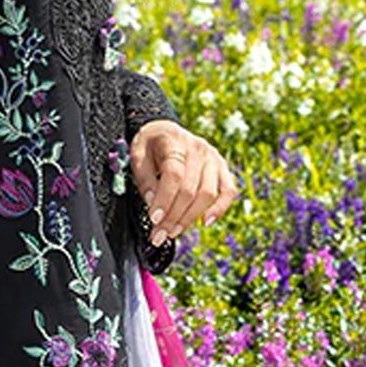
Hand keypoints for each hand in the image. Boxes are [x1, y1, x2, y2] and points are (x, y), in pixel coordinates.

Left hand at [130, 120, 239, 245]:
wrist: (166, 130)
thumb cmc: (151, 145)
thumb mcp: (137, 155)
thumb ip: (144, 178)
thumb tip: (153, 203)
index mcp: (175, 142)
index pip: (174, 175)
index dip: (164, 200)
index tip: (154, 219)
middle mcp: (198, 149)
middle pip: (190, 189)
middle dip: (173, 217)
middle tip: (159, 235)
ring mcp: (213, 158)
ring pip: (207, 194)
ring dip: (190, 218)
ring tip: (173, 232)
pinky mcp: (222, 168)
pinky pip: (228, 191)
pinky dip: (220, 208)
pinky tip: (205, 222)